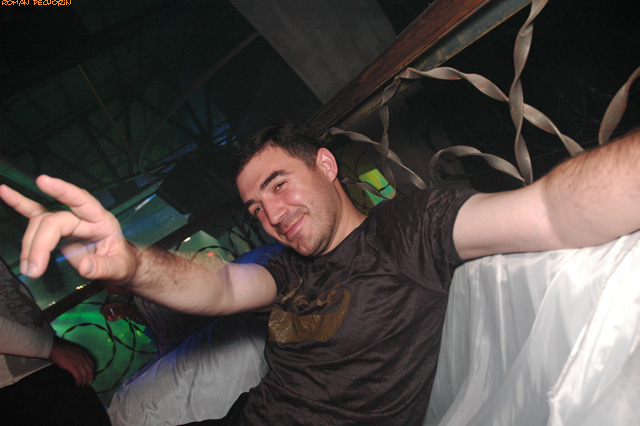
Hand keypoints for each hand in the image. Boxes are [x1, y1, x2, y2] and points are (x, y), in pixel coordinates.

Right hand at [0, 175, 135, 290]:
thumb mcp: (119, 268)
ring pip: (40, 223)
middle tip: (33, 269)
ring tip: (29, 268)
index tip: (43, 181)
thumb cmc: (121, 263)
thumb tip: (84, 265)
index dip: (63, 191)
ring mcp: (69, 221)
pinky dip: (20, 204)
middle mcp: (83, 216)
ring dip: (30, 244)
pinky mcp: (56, 229)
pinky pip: (35, 214)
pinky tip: (4, 192)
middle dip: (39, 244)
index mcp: (102, 220)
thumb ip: (103, 267)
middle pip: (54, 220)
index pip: (82, 200)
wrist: (118, 268)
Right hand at [48, 336, 94, 386]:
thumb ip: (78, 356)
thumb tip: (77, 362)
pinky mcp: (73, 367)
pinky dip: (79, 382)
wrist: (54, 347)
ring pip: (85, 375)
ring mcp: (79, 363)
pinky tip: (78, 385)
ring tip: (82, 386)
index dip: (92, 371)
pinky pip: (78, 377)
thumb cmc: (61, 348)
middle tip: (88, 383)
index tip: (90, 376)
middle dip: (90, 378)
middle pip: (90, 370)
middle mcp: (84, 358)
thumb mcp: (74, 350)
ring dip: (84, 382)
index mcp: (84, 353)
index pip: (91, 364)